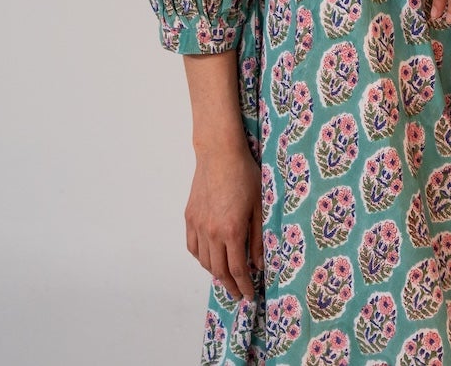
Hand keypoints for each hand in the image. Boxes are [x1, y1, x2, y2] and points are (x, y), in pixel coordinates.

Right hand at [185, 137, 264, 301]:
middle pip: (219, 271)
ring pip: (204, 261)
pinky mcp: (190, 218)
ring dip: (216, 274)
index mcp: (231, 231)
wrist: (219, 155)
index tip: (249, 295)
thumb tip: (259, 264)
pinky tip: (210, 259)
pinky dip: (201, 258)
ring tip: (227, 279)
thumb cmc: (245, 176)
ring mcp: (198, 225)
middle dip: (230, 286)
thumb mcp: (260, 206)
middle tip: (238, 294)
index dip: (244, 286)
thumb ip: (259, 238)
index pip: (237, 270)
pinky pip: (193, 247)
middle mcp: (211, 232)